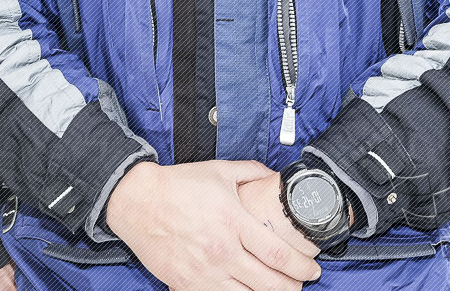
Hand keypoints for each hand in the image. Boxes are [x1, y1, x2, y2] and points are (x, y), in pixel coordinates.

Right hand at [105, 160, 321, 290]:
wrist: (137, 201)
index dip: (303, 266)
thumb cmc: (177, 185)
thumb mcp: (219, 171)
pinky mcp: (188, 284)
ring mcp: (205, 272)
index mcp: (234, 222)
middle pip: (271, 283)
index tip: (312, 268)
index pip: (280, 255)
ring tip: (276, 289)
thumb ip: (251, 172)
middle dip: (293, 286)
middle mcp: (223, 251)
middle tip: (300, 283)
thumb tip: (273, 176)